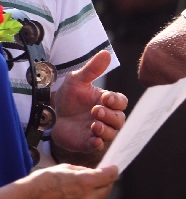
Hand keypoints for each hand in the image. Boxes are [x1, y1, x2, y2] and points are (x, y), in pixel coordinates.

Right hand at [23, 164, 118, 198]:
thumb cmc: (44, 181)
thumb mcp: (66, 168)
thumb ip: (85, 171)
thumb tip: (96, 172)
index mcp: (86, 182)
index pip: (111, 176)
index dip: (113, 170)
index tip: (112, 169)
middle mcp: (88, 198)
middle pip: (107, 189)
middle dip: (105, 182)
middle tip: (99, 179)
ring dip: (96, 195)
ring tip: (83, 191)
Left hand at [50, 51, 127, 165]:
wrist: (52, 117)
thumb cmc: (70, 98)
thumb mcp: (77, 81)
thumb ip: (92, 69)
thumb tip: (105, 53)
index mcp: (108, 102)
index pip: (121, 102)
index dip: (116, 100)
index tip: (106, 98)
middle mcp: (108, 117)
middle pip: (120, 119)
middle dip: (110, 115)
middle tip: (96, 110)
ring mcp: (99, 131)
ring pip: (112, 133)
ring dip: (105, 129)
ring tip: (93, 124)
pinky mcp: (89, 143)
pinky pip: (100, 146)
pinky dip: (98, 143)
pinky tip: (93, 138)